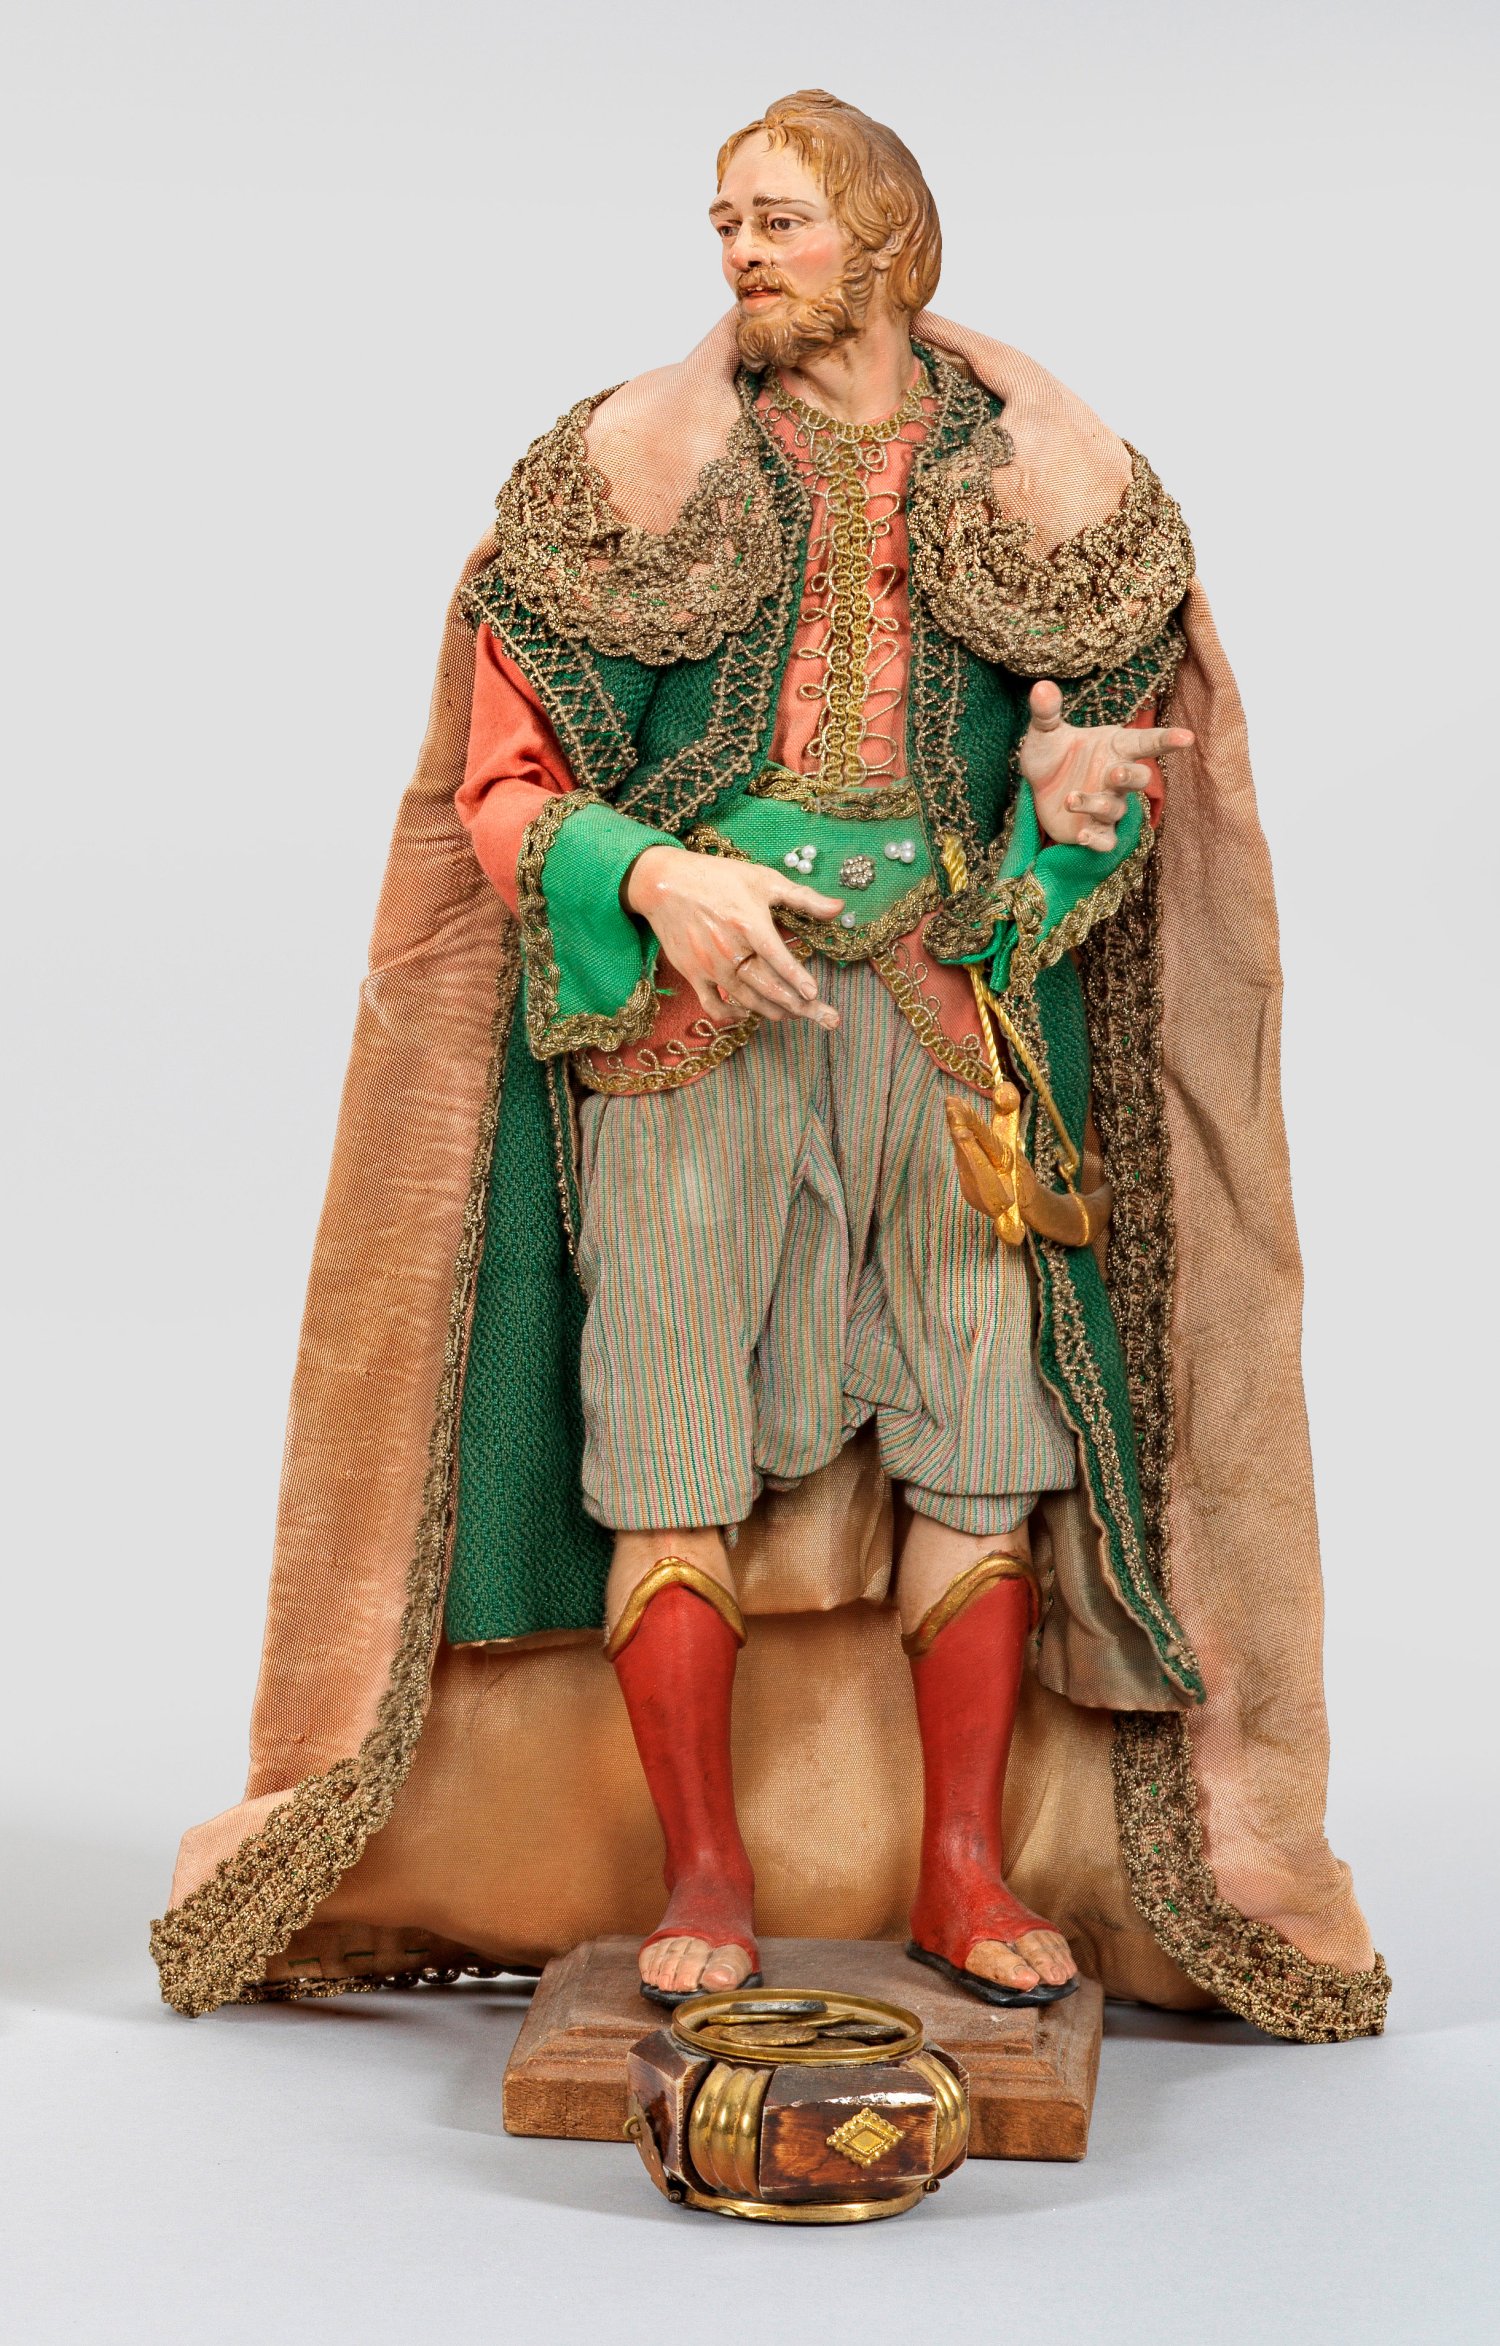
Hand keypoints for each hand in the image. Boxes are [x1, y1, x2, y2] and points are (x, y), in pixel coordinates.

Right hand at [624, 846, 843, 1026]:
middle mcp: (730, 950)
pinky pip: (714, 1005)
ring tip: (794, 1016)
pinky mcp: (693, 974)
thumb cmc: (717, 878)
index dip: (797, 977)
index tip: (813, 992)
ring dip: (773, 1011)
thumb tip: (840, 909)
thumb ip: (802, 898)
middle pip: (768, 986)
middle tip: (824, 1017)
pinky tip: (748, 1015)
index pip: (778, 958)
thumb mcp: (763, 880)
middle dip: (799, 1006)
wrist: (664, 883)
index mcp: (749, 924)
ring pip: (747, 999)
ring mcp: (710, 966)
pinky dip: (732, 1015)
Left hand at [1020, 680, 1192, 850]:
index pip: (1146, 741)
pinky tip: (1081, 836)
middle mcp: (1116, 776)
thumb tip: (1042, 687)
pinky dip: (1097, 841)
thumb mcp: (1044, 733)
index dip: (1167, 740)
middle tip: (1114, 774)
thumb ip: (1046, 712)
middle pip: (1140, 778)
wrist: (1036, 790)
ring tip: (1071, 799)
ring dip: (1097, 805)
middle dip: (1131, 777)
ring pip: (1118, 809)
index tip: (1187, 737)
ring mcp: (1108, 805)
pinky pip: (1107, 841)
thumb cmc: (1051, 757)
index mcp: (1115, 747)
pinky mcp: (1094, 830)